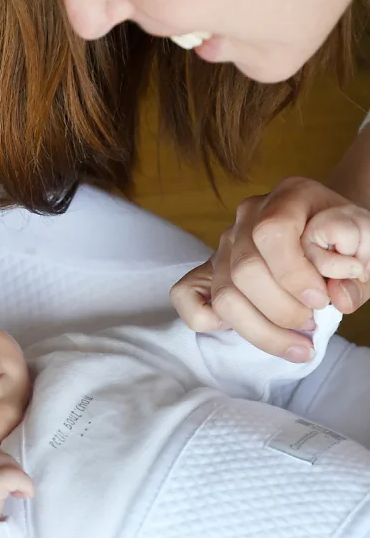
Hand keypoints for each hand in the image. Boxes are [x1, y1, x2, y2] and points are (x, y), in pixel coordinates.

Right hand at [170, 177, 369, 360]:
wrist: (331, 236)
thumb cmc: (348, 244)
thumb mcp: (369, 251)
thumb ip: (358, 273)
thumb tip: (337, 297)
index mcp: (290, 196)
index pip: (272, 232)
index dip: (294, 274)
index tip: (320, 300)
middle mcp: (249, 215)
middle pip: (244, 270)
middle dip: (281, 310)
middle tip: (310, 323)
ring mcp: (225, 243)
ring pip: (224, 294)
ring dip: (260, 329)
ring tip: (295, 341)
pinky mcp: (208, 269)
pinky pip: (185, 295)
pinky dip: (206, 320)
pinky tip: (245, 329)